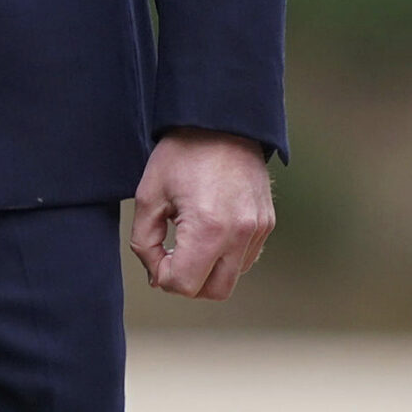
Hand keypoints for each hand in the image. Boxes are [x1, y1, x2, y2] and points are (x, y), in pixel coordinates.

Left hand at [130, 129, 273, 300]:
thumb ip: (144, 243)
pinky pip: (246, 257)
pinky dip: (227, 256)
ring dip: (210, 270)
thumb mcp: (148, 196)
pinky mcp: (266, 221)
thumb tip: (157, 276)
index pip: (184, 285)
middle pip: (214, 291)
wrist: (223, 120)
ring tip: (193, 239)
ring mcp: (257, 228)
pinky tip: (212, 231)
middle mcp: (239, 233)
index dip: (162, 276)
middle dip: (189, 281)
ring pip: (233, 277)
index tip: (158, 253)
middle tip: (173, 255)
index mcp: (208, 228)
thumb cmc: (183, 153)